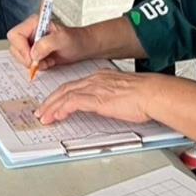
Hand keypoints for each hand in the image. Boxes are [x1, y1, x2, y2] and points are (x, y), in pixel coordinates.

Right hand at [7, 15, 92, 71]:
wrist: (82, 46)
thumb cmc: (75, 39)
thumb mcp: (63, 39)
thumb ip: (47, 44)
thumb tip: (33, 53)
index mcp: (34, 23)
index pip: (15, 35)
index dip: (21, 48)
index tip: (33, 57)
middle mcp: (30, 32)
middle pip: (15, 47)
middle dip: (27, 58)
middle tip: (41, 61)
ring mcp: (31, 43)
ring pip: (20, 56)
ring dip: (33, 63)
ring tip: (47, 61)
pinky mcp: (34, 52)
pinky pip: (28, 62)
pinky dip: (38, 66)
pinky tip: (49, 62)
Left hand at [35, 69, 158, 124]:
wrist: (153, 94)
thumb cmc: (145, 96)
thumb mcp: (124, 95)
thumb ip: (112, 99)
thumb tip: (109, 107)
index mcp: (102, 78)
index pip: (75, 85)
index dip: (61, 95)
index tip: (53, 103)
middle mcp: (95, 80)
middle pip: (65, 89)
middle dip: (51, 101)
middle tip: (42, 111)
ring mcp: (95, 89)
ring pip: (65, 95)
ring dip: (52, 107)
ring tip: (44, 116)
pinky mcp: (97, 98)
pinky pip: (72, 103)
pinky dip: (61, 109)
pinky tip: (56, 116)